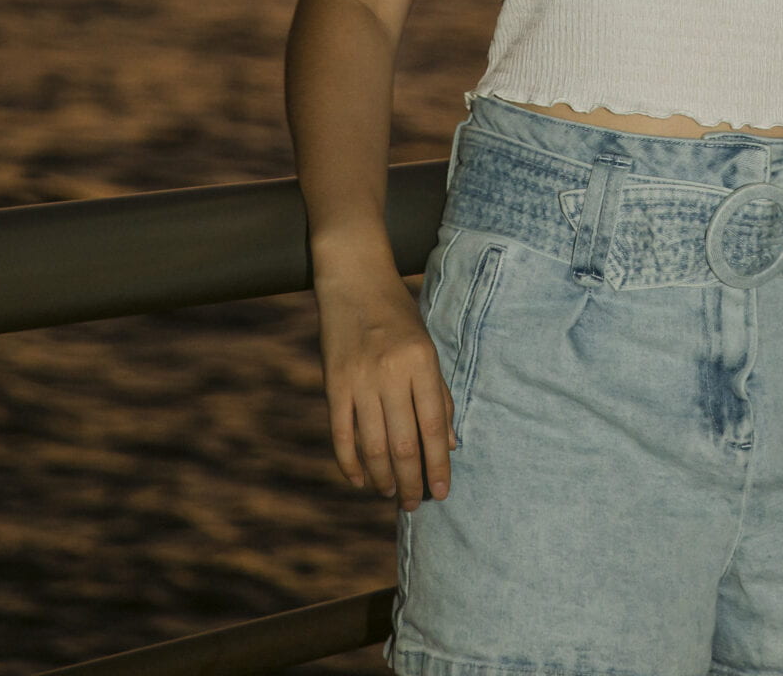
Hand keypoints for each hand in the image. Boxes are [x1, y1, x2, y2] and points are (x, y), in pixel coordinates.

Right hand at [315, 271, 457, 511]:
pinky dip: (350, 463)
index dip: (439, 465)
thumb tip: (448, 444)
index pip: (434, 426)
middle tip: (415, 504)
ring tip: (392, 494)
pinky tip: (361, 480)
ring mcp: (359, 380)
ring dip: (384, 478)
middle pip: (404, 444)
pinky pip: (342, 434)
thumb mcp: (427, 346)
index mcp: (421, 362)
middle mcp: (391, 373)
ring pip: (373, 446)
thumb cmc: (398, 313)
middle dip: (411, 481)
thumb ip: (438, 394)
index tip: (442, 492)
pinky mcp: (333, 384)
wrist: (354, 279)